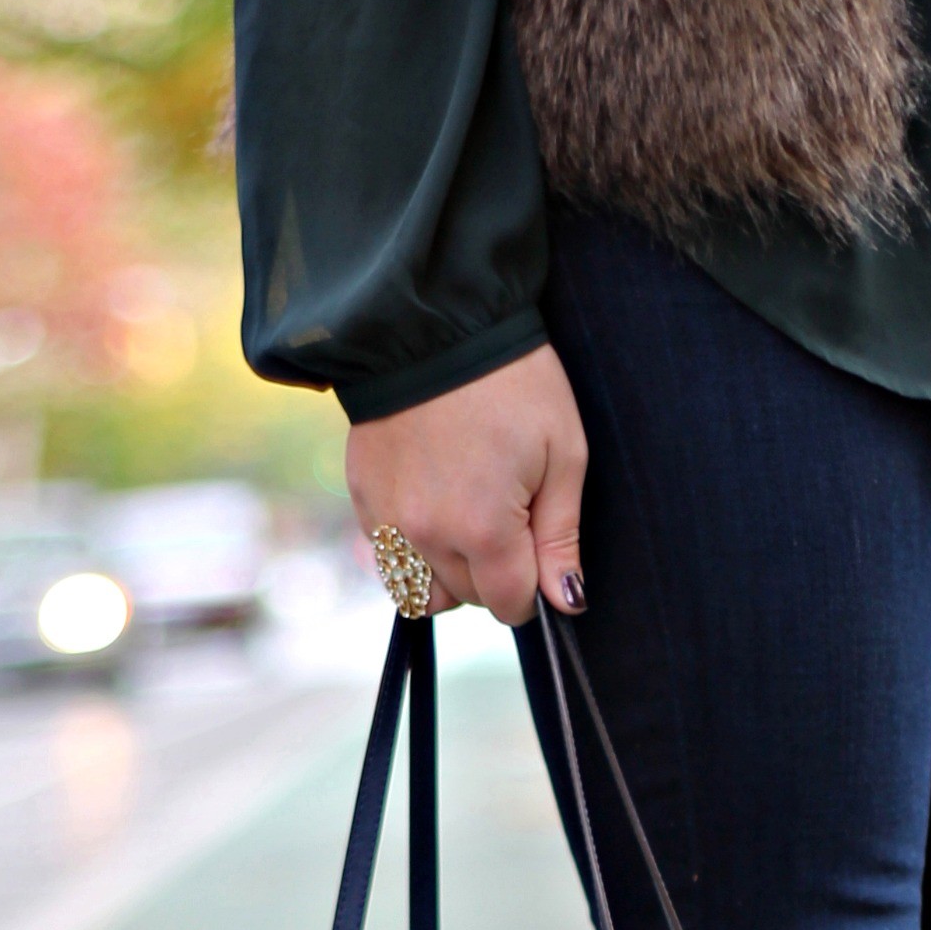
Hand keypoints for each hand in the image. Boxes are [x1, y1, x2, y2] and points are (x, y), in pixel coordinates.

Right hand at [346, 343, 587, 622]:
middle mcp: (427, 537)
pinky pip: (391, 558)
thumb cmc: (513, 383)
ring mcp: (388, 522)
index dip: (534, 585)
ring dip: (452, 570)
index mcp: (483, 529)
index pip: (511, 604)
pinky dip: (416, 547)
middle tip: (509, 509)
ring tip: (469, 515)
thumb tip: (566, 602)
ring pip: (425, 590)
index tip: (539, 546)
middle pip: (470, 598)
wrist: (435, 325)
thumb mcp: (562, 454)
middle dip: (496, 572)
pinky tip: (434, 500)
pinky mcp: (363, 501)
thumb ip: (561, 537)